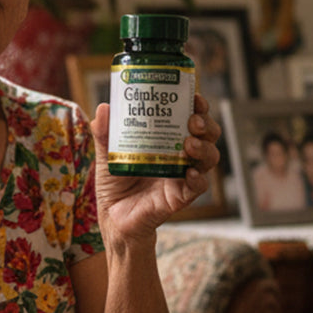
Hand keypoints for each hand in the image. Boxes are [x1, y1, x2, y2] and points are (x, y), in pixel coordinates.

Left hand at [90, 93, 220, 240]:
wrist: (112, 216)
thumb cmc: (114, 182)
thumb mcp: (107, 154)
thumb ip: (105, 134)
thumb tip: (103, 109)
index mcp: (167, 140)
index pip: (189, 118)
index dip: (197, 107)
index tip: (194, 97)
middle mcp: (180, 156)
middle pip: (207, 136)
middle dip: (206, 124)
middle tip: (193, 121)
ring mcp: (182, 176)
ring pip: (209, 159)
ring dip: (204, 148)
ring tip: (189, 143)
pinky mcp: (180, 197)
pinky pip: (198, 187)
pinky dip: (198, 179)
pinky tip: (189, 173)